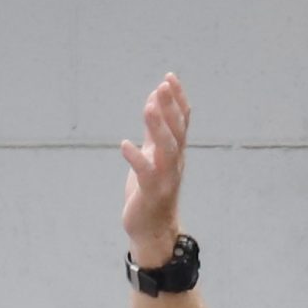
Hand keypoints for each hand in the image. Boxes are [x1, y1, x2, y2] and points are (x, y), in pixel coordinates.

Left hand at [120, 73, 189, 263]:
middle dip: (170, 108)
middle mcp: (174, 163)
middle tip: (162, 86)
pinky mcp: (151, 193)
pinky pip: (145, 173)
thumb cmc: (152, 190)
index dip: (177, 99)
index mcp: (176, 152)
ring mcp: (165, 178)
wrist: (152, 229)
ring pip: (166, 149)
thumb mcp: (154, 155)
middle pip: (177, 131)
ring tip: (148, 107)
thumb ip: (155, 130)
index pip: (182, 121)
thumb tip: (155, 99)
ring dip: (158, 128)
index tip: (169, 77)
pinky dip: (136, 158)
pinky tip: (125, 144)